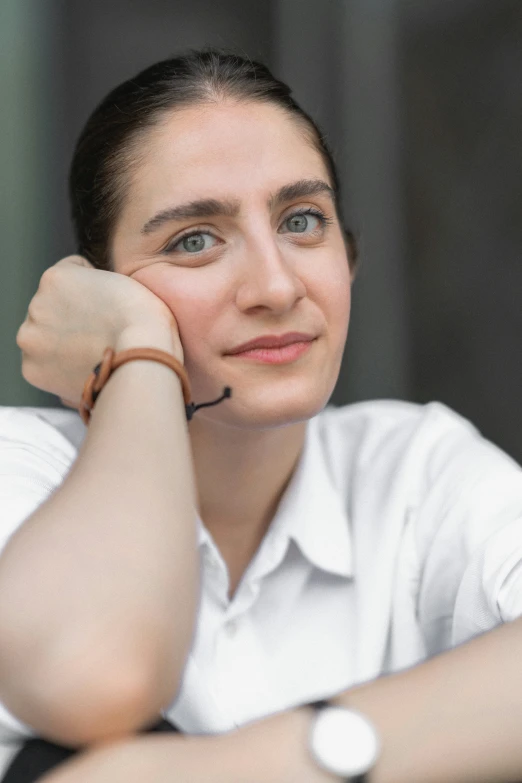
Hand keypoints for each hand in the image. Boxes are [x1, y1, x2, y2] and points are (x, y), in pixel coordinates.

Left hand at [17, 256, 182, 406]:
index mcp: (54, 277)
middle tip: (102, 331)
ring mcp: (30, 339)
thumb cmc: (143, 323)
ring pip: (45, 336)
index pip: (71, 272)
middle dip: (74, 316)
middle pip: (53, 307)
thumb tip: (85, 305)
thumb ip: (93, 285)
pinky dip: (61, 367)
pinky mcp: (32, 370)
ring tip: (95, 352)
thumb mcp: (121, 281)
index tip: (109, 305)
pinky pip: (45, 365)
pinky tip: (85, 367)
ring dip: (63, 341)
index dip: (96, 288)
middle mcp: (35, 305)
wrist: (141, 363)